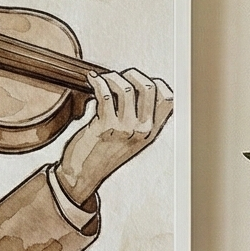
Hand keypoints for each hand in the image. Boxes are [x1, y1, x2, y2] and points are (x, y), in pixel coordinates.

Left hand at [56, 70, 174, 208]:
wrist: (82, 176)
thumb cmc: (102, 154)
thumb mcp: (129, 139)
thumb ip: (137, 119)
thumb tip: (133, 84)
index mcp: (151, 132)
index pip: (168, 98)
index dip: (153, 83)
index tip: (136, 81)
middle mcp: (142, 131)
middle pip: (149, 87)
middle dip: (132, 74)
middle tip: (117, 77)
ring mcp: (125, 129)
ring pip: (126, 88)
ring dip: (111, 77)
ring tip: (102, 79)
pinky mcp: (105, 128)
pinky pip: (105, 94)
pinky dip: (97, 82)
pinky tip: (92, 80)